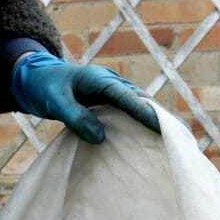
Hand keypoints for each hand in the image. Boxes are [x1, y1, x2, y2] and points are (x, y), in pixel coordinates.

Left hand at [10, 52, 160, 143]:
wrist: (38, 77)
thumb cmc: (45, 87)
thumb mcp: (55, 102)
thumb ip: (76, 117)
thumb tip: (100, 137)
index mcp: (99, 80)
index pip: (127, 97)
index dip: (145, 112)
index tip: (161, 127)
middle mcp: (111, 83)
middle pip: (141, 100)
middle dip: (160, 117)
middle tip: (181, 136)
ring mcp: (112, 92)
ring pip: (139, 106)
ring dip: (155, 121)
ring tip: (174, 141)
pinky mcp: (110, 102)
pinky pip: (130, 113)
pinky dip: (142, 124)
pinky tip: (151, 140)